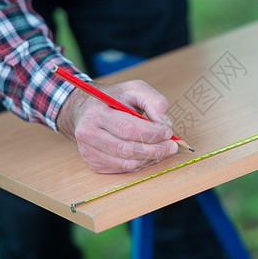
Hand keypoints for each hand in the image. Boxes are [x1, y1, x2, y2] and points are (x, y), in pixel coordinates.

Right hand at [57, 80, 177, 172]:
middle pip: (127, 149)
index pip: (127, 128)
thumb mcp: (135, 89)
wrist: (86, 109)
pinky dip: (140, 164)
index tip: (169, 132)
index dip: (152, 133)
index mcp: (96, 112)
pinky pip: (122, 169)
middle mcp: (87, 133)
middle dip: (155, 149)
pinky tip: (149, 155)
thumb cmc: (114, 98)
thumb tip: (165, 124)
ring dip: (150, 159)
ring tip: (163, 150)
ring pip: (126, 163)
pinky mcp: (94, 163)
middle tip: (172, 146)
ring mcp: (88, 151)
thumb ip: (154, 101)